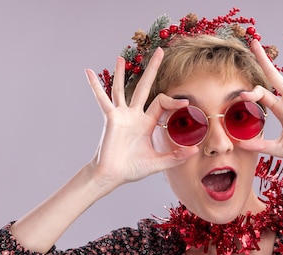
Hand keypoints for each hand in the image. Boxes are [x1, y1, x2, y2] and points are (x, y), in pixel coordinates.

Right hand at [84, 49, 196, 187]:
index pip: (162, 103)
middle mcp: (135, 115)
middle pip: (145, 87)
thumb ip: (175, 157)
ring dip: (121, 73)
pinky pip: (102, 99)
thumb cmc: (132, 169)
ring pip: (122, 89)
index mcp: (147, 123)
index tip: (186, 103)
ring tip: (120, 57)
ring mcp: (121, 115)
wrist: (113, 175)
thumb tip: (194, 151)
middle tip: (160, 50)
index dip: (174, 101)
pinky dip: (95, 85)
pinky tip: (89, 71)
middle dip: (152, 69)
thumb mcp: (158, 162)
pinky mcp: (110, 118)